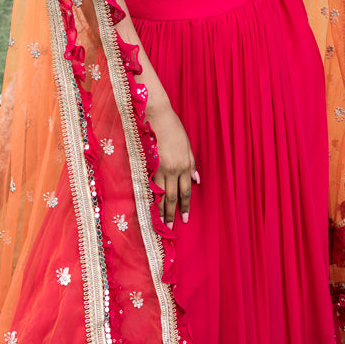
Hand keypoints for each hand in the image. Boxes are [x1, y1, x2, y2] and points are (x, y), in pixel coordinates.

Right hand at [148, 102, 197, 228]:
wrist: (156, 115)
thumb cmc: (173, 127)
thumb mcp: (187, 145)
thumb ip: (191, 164)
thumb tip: (197, 180)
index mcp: (184, 165)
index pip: (185, 191)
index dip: (185, 206)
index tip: (184, 219)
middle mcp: (173, 170)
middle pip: (172, 196)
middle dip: (172, 213)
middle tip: (170, 228)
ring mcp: (159, 167)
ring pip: (160, 194)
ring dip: (160, 210)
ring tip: (159, 223)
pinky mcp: (147, 164)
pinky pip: (149, 184)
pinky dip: (148, 196)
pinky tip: (147, 206)